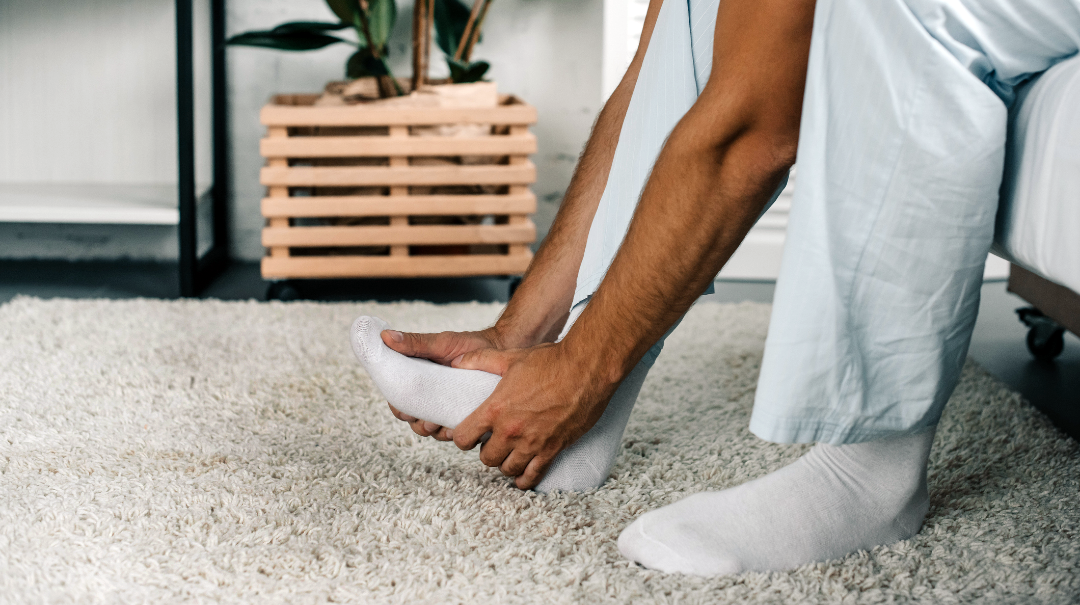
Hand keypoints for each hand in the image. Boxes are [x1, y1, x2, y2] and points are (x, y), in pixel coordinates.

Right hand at [380, 326, 504, 440]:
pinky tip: (456, 428)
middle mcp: (430, 399)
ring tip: (440, 423)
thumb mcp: (440, 343)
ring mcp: (447, 409)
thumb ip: (414, 343)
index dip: (399, 407)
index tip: (404, 407)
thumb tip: (385, 336)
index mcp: (418, 382)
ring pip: (433, 431)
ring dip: (434, 430)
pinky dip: (452, 433)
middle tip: (427, 417)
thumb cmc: (467, 344)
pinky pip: (454, 433)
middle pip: (414, 421)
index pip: (399, 402)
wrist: (500, 348)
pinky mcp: (464, 417)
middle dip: (418, 423)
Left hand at [449, 342, 618, 489]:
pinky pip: (533, 476)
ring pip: (508, 469)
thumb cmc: (549, 361)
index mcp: (495, 409)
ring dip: (506, 464)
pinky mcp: (552, 450)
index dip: (463, 437)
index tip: (469, 434)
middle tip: (494, 442)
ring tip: (509, 454)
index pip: (463, 438)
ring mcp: (532, 443)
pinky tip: (522, 476)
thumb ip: (479, 359)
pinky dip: (525, 479)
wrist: (585, 370)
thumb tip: (456, 362)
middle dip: (487, 451)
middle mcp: (510, 431)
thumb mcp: (509, 357)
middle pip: (486, 458)